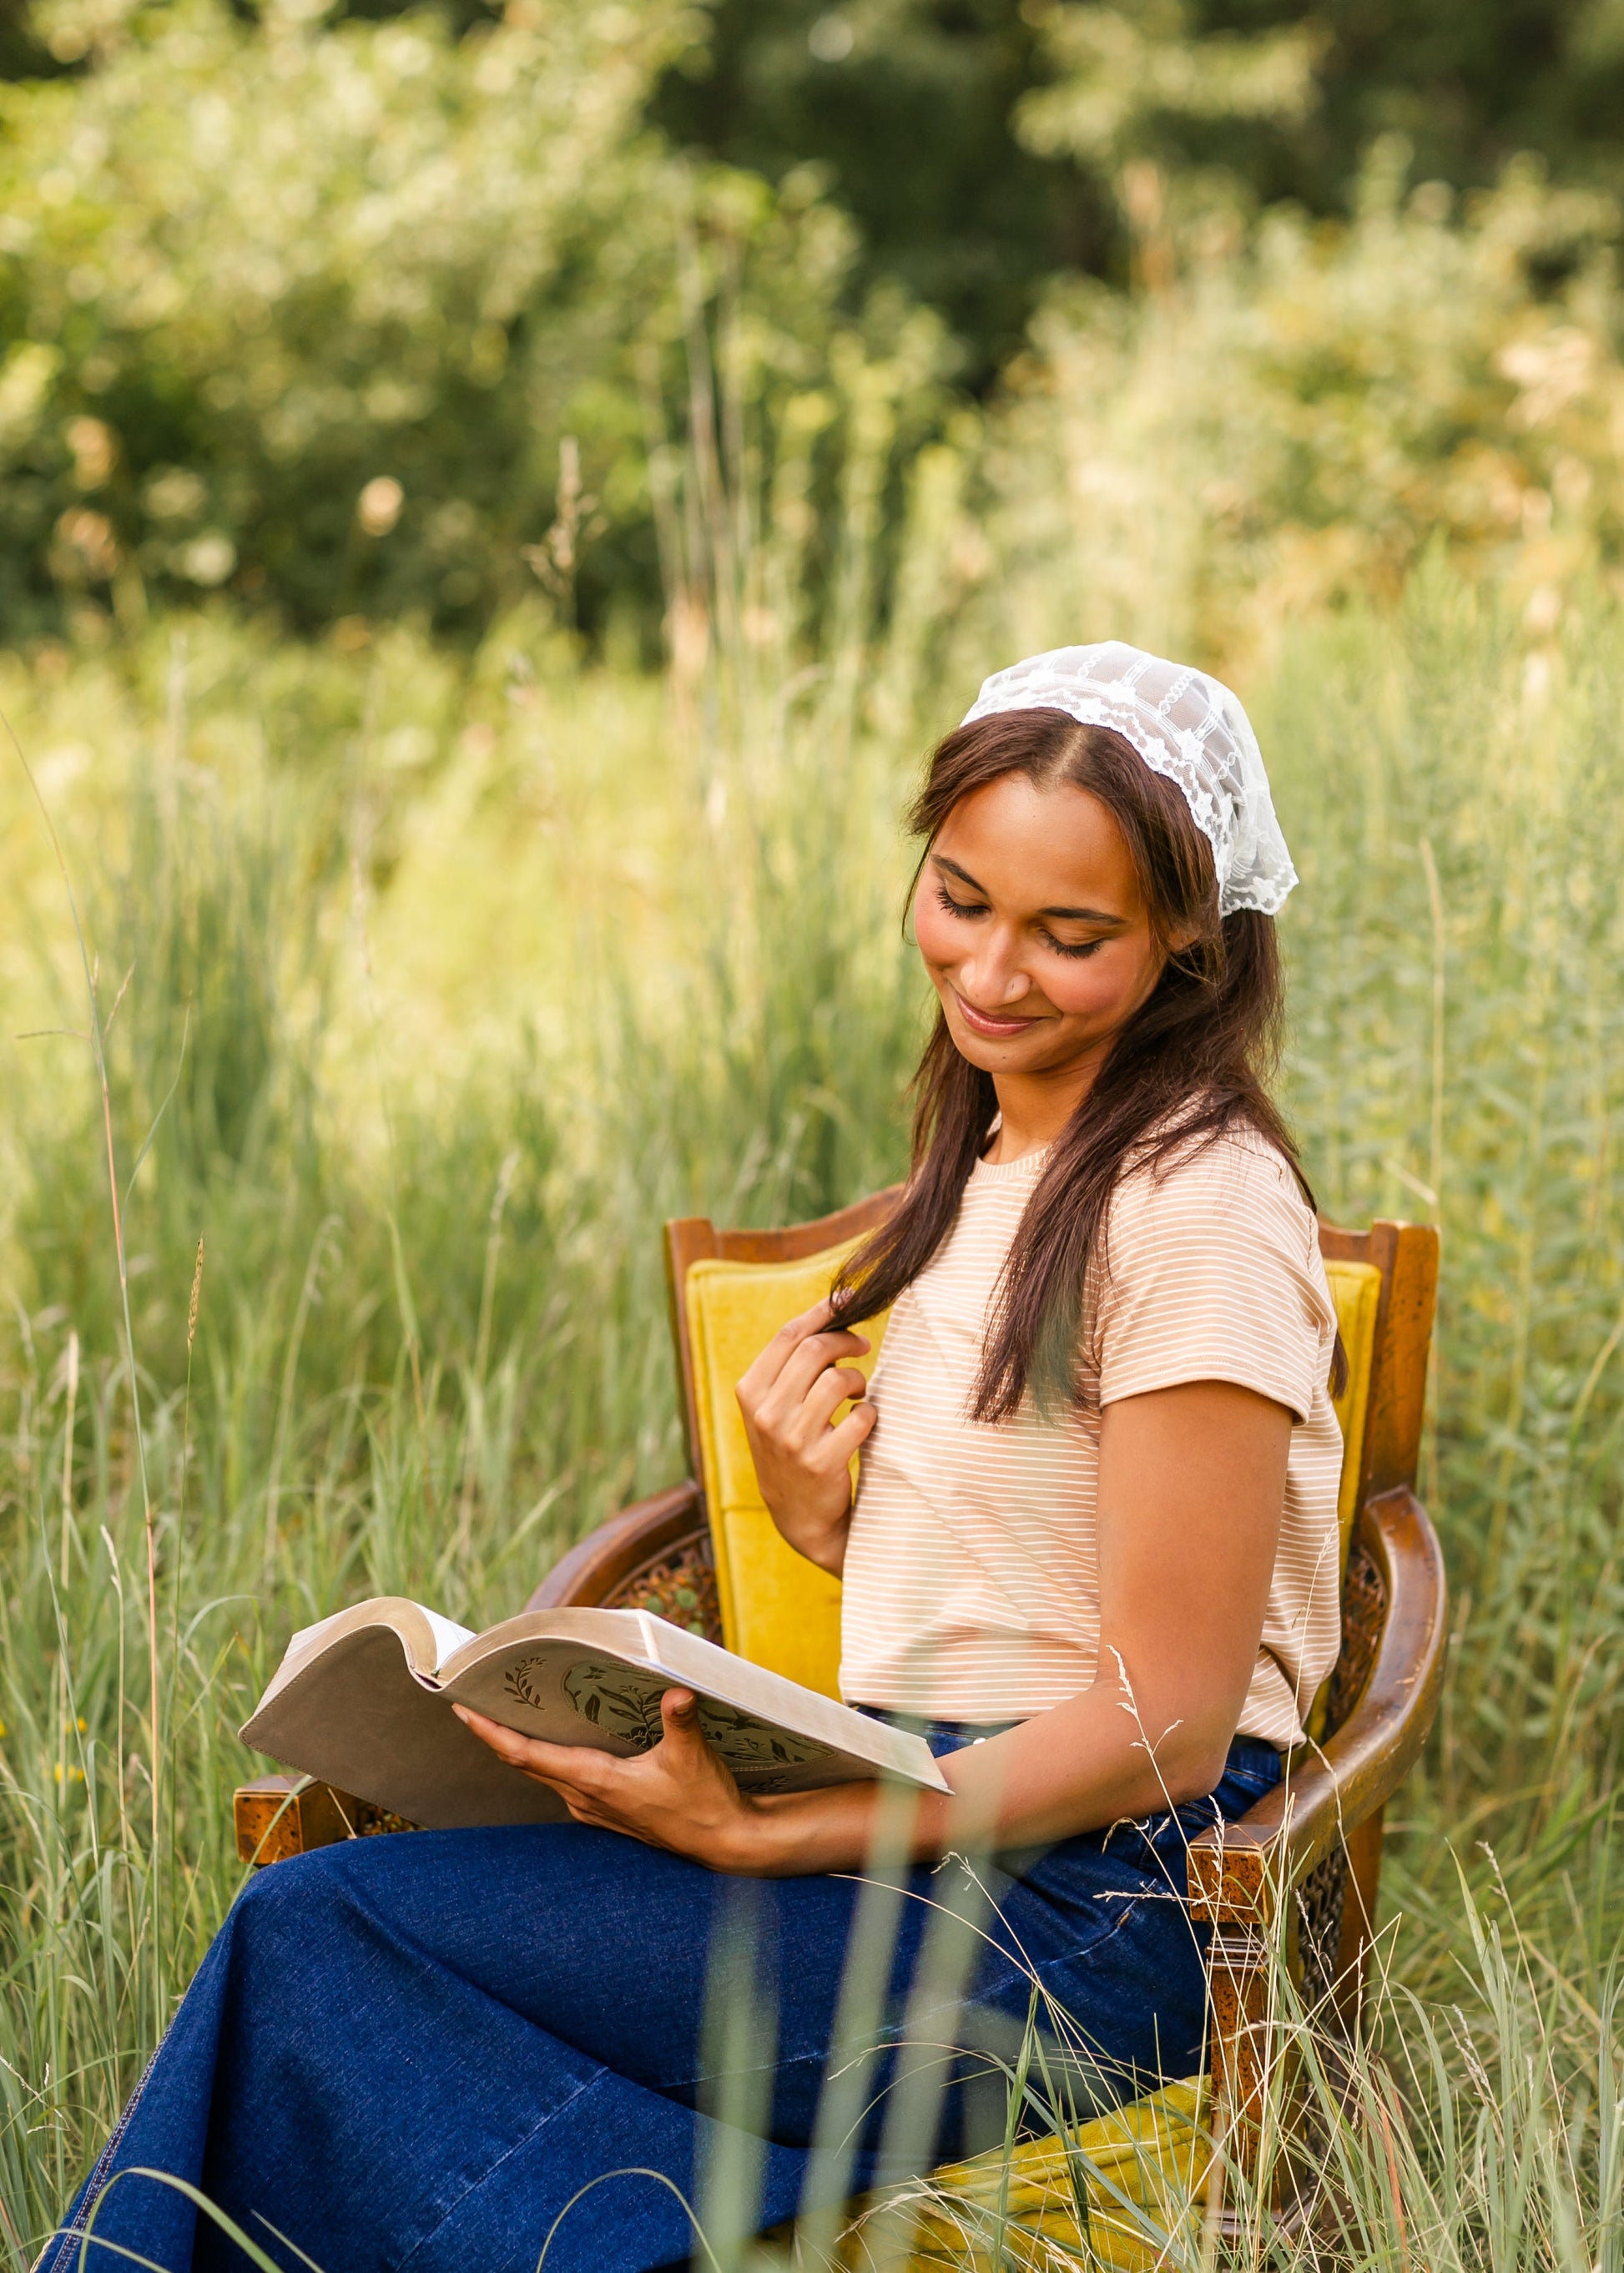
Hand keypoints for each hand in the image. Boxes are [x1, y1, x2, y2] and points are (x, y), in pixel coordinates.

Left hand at [452, 1690, 774, 1872]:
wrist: (724, 1843)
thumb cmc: (705, 1801)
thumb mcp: (693, 1755)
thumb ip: (680, 1720)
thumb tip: (677, 1691)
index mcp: (595, 1781)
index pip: (526, 1755)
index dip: (491, 1732)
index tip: (462, 1710)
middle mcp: (585, 1798)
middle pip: (526, 1762)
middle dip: (497, 1731)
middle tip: (476, 1696)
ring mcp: (594, 1808)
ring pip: (545, 1772)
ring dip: (522, 1745)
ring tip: (508, 1711)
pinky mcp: (608, 1811)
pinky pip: (564, 1781)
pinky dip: (549, 1758)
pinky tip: (558, 1739)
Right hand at [734, 1298, 875, 1574]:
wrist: (799, 1516)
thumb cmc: (793, 1446)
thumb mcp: (775, 1406)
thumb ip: (793, 1365)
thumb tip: (835, 1311)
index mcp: (749, 1392)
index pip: (788, 1335)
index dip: (822, 1311)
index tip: (848, 1298)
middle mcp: (765, 1414)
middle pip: (814, 1350)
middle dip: (846, 1341)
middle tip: (862, 1347)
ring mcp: (791, 1439)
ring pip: (838, 1380)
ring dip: (858, 1380)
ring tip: (858, 1392)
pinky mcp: (821, 1462)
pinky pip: (861, 1417)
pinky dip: (869, 1414)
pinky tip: (862, 1423)